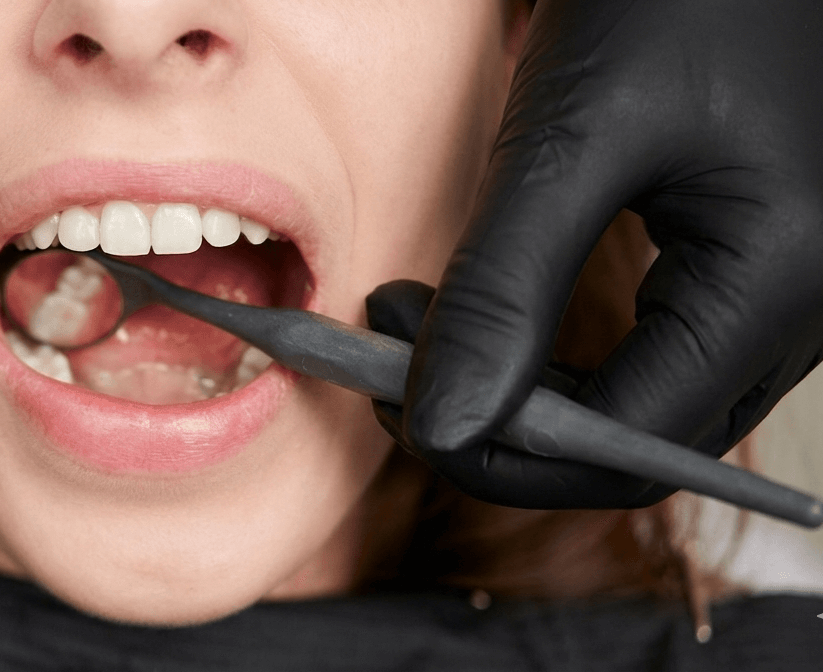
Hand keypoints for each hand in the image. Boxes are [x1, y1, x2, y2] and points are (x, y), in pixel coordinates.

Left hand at [400, 0, 822, 508]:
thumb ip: (504, 288)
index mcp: (783, 282)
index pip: (625, 446)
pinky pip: (661, 351)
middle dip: (503, 421)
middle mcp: (809, 308)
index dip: (498, 451)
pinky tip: (495, 301)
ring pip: (644, 400)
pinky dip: (565, 349)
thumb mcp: (573, 135)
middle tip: (393, 360)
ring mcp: (791, 292)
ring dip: (526, 386)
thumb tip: (438, 425)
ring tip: (423, 319)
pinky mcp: (759, 265)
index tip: (392, 400)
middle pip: (635, 439)